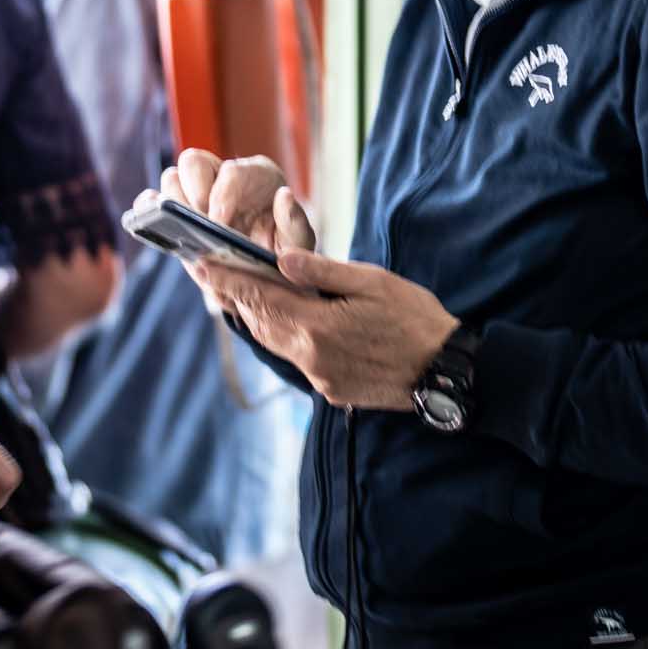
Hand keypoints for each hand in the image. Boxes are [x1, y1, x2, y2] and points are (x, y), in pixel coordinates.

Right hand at [149, 149, 315, 255]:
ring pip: (171, 177)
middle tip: (200, 221)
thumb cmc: (284, 251)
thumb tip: (283, 196)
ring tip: (182, 229)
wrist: (262, 273)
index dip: (224, 194)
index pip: (235, 170)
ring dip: (173, 202)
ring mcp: (197, 191)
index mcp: (259, 175)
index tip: (220, 222)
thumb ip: (295, 223)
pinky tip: (156, 227)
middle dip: (194, 190)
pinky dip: (148, 210)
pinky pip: (150, 200)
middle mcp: (224, 175)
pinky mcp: (176, 211)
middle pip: (194, 161)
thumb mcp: (298, 243)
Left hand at [194, 249, 457, 410]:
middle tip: (216, 276)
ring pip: (276, 343)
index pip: (260, 297)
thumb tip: (281, 259)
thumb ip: (324, 272)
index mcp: (317, 324)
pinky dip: (288, 337)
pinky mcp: (331, 389)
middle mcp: (309, 355)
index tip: (203, 264)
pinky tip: (295, 324)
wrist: (444, 372)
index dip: (229, 280)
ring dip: (260, 319)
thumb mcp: (373, 283)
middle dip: (237, 298)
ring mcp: (319, 376)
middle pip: (260, 323)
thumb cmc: (415, 318)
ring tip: (246, 297)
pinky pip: (299, 359)